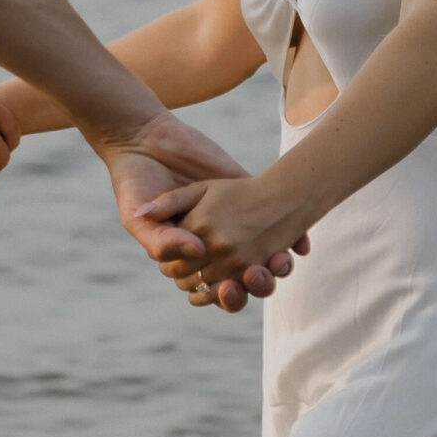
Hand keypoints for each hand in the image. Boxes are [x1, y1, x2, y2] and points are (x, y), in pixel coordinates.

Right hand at [100, 113, 308, 313]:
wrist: (146, 140)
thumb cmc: (136, 184)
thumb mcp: (140, 218)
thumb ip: (163, 241)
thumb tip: (198, 252)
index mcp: (190, 257)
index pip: (215, 290)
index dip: (226, 296)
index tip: (230, 289)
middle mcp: (216, 243)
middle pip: (245, 280)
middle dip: (256, 285)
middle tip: (257, 275)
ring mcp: (235, 221)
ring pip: (266, 257)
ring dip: (276, 268)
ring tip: (279, 261)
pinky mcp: (247, 193)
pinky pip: (278, 221)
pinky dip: (294, 239)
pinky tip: (300, 246)